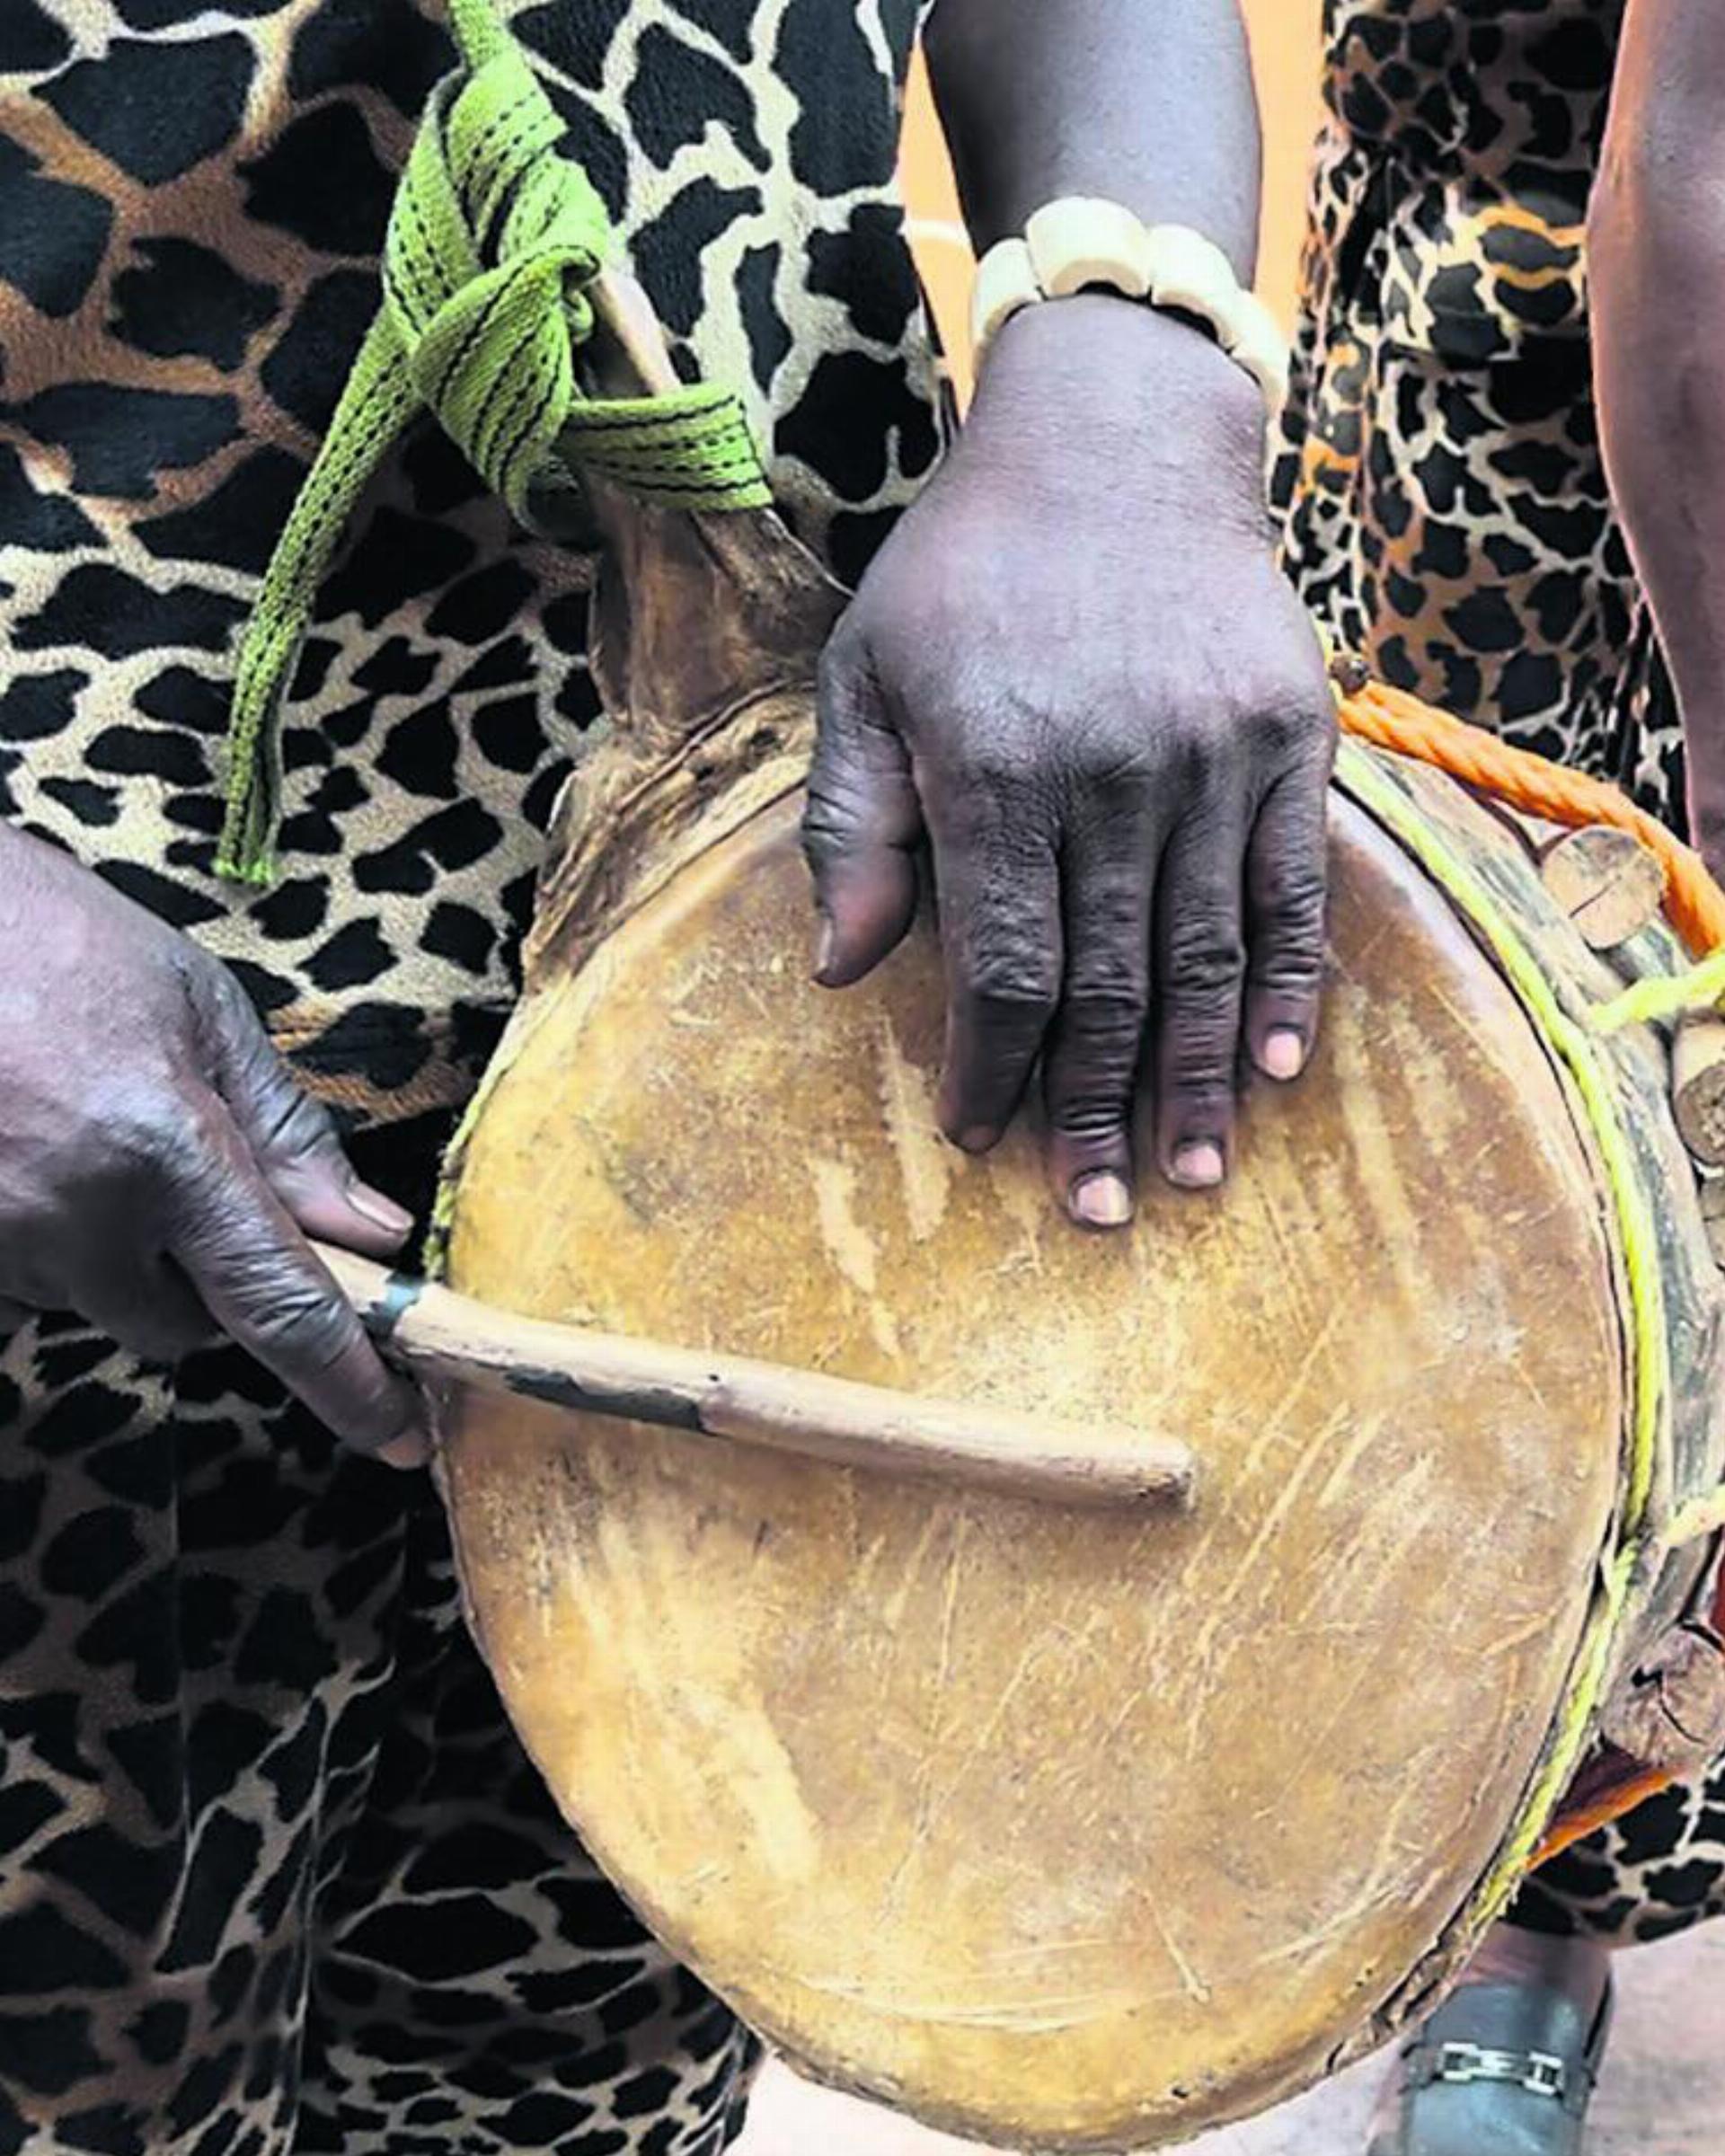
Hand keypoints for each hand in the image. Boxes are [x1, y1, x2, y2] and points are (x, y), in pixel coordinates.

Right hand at [0, 824, 426, 1464]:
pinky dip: (36, 1237)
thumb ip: (286, 1129)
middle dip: (198, 1279)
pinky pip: (16, 1282)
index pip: (280, 1304)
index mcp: (164, 1151)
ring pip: (89, 1301)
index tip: (404, 1438)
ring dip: (105, 1250)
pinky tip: (21, 1150)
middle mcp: (73, 1218)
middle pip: (178, 1327)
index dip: (348, 1382)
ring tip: (74, 1129)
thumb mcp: (198, 1007)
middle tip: (177, 1176)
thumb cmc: (55, 937)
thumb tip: (372, 1232)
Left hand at [803, 296, 1334, 1226]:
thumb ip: (854, 823)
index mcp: (992, 765)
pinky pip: (1294, 889)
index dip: (992, 1067)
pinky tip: (1278, 1068)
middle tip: (1090, 1211)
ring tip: (1186, 1175)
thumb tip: (841, 970)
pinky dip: (1290, 984)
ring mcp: (1211, 756)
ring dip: (1194, 1079)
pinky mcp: (1290, 736)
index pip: (1001, 966)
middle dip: (1092, 1110)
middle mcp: (1109, 771)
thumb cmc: (966, 569)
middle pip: (1107, 985)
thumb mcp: (865, 672)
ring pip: (1206, 956)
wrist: (1115, 440)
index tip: (978, 1132)